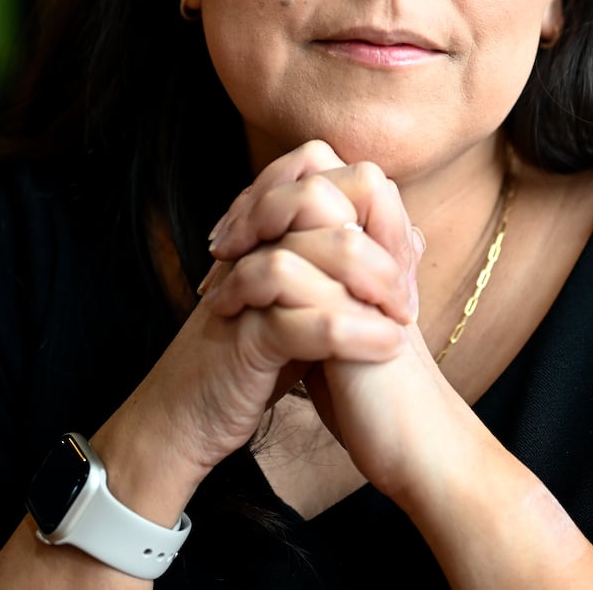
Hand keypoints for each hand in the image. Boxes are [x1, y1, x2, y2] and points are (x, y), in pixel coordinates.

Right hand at [93, 141, 415, 513]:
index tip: (402, 263)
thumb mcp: (299, 304)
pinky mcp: (247, 337)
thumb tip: (411, 239)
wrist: (181, 420)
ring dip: (376, 280)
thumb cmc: (246, 364)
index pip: (320, 172)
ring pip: (323, 248)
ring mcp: (248, 286)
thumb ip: (339, 269)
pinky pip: (311, 319)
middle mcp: (253, 247)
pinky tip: (388, 346)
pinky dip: (358, 332)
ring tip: (402, 320)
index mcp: (264, 233)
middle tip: (404, 293)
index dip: (372, 207)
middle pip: (320, 195)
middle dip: (377, 236)